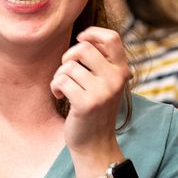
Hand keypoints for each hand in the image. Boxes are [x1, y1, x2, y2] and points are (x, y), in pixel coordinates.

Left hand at [52, 26, 130, 167]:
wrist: (95, 144)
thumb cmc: (95, 109)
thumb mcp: (106, 83)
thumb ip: (101, 61)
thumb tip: (84, 37)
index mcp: (122, 70)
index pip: (112, 37)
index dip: (92, 33)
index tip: (80, 41)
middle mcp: (116, 79)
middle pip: (83, 48)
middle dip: (68, 57)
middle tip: (67, 71)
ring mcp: (103, 92)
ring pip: (68, 66)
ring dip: (59, 76)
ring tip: (65, 89)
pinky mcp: (86, 103)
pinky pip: (61, 81)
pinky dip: (55, 87)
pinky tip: (61, 96)